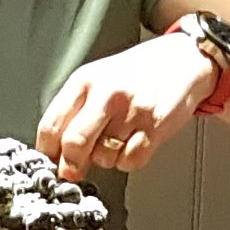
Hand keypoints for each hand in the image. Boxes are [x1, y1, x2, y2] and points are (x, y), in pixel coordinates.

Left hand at [37, 31, 215, 180]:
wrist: (183, 59)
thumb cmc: (137, 72)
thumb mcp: (97, 78)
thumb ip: (74, 110)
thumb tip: (56, 151)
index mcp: (85, 81)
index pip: (52, 125)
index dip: (46, 152)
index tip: (49, 163)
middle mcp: (107, 94)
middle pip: (74, 144)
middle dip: (71, 165)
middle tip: (73, 170)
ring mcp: (132, 111)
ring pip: (104, 157)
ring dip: (106, 159)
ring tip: (115, 141)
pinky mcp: (155, 126)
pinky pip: (131, 161)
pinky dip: (129, 160)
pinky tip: (133, 143)